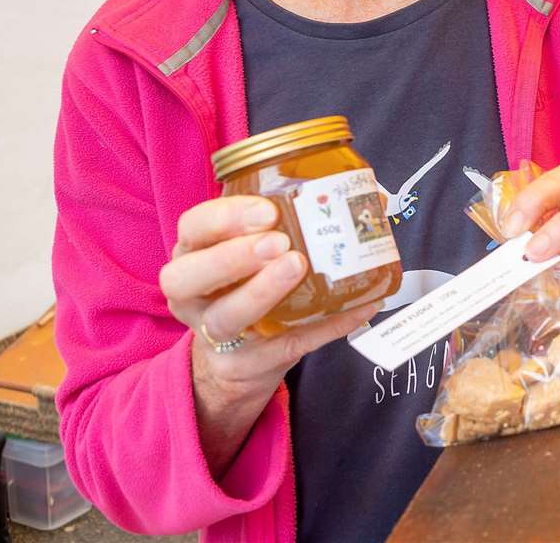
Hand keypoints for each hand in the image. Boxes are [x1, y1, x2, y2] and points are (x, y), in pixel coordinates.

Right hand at [161, 196, 382, 470]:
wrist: (239, 359)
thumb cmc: (252, 285)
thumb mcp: (256, 249)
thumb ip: (299, 221)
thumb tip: (373, 195)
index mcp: (195, 254)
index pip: (193, 228)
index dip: (224, 217)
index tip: (268, 210)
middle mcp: (193, 294)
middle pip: (186, 278)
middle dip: (231, 257)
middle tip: (278, 243)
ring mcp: (216, 334)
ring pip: (225, 317)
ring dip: (263, 291)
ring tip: (298, 267)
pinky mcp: (248, 363)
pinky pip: (287, 345)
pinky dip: (327, 325)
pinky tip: (358, 307)